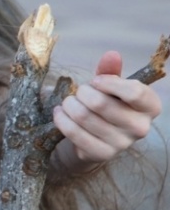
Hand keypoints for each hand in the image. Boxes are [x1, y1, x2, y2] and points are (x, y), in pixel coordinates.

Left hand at [52, 51, 162, 174]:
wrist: (97, 137)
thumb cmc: (108, 104)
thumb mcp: (111, 86)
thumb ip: (111, 71)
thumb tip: (112, 55)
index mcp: (150, 106)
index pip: (134, 92)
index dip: (109, 83)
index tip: (95, 81)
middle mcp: (141, 127)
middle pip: (101, 103)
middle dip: (82, 93)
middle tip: (78, 92)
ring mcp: (122, 144)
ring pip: (84, 117)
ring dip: (69, 105)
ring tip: (68, 102)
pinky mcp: (102, 154)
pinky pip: (74, 133)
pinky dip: (62, 119)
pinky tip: (60, 113)